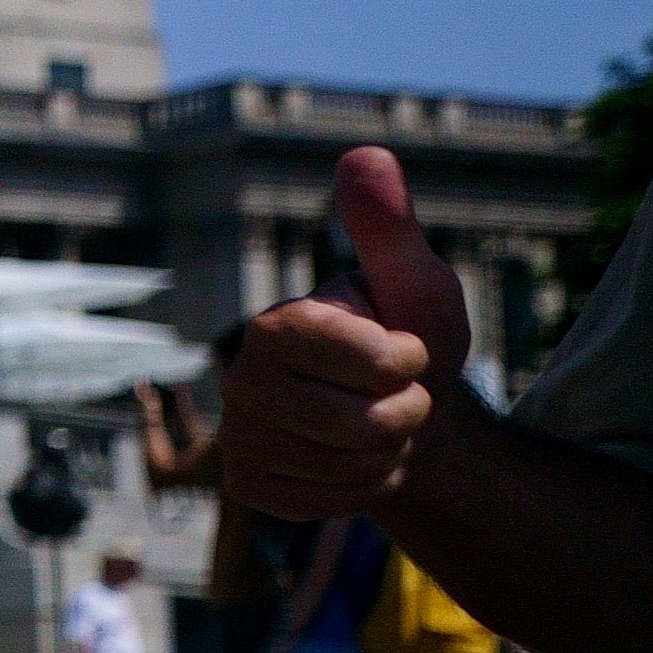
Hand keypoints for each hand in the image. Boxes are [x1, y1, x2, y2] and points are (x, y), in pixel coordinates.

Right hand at [217, 147, 467, 523]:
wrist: (394, 413)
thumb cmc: (407, 338)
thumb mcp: (414, 282)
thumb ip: (389, 227)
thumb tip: (362, 151)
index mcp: (275, 325)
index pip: (373, 360)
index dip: (409, 360)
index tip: (403, 349)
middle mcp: (240, 379)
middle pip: (368, 422)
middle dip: (407, 413)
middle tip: (397, 397)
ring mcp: (238, 436)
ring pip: (353, 465)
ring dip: (387, 452)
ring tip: (375, 428)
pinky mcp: (248, 485)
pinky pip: (331, 501)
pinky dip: (361, 487)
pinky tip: (349, 461)